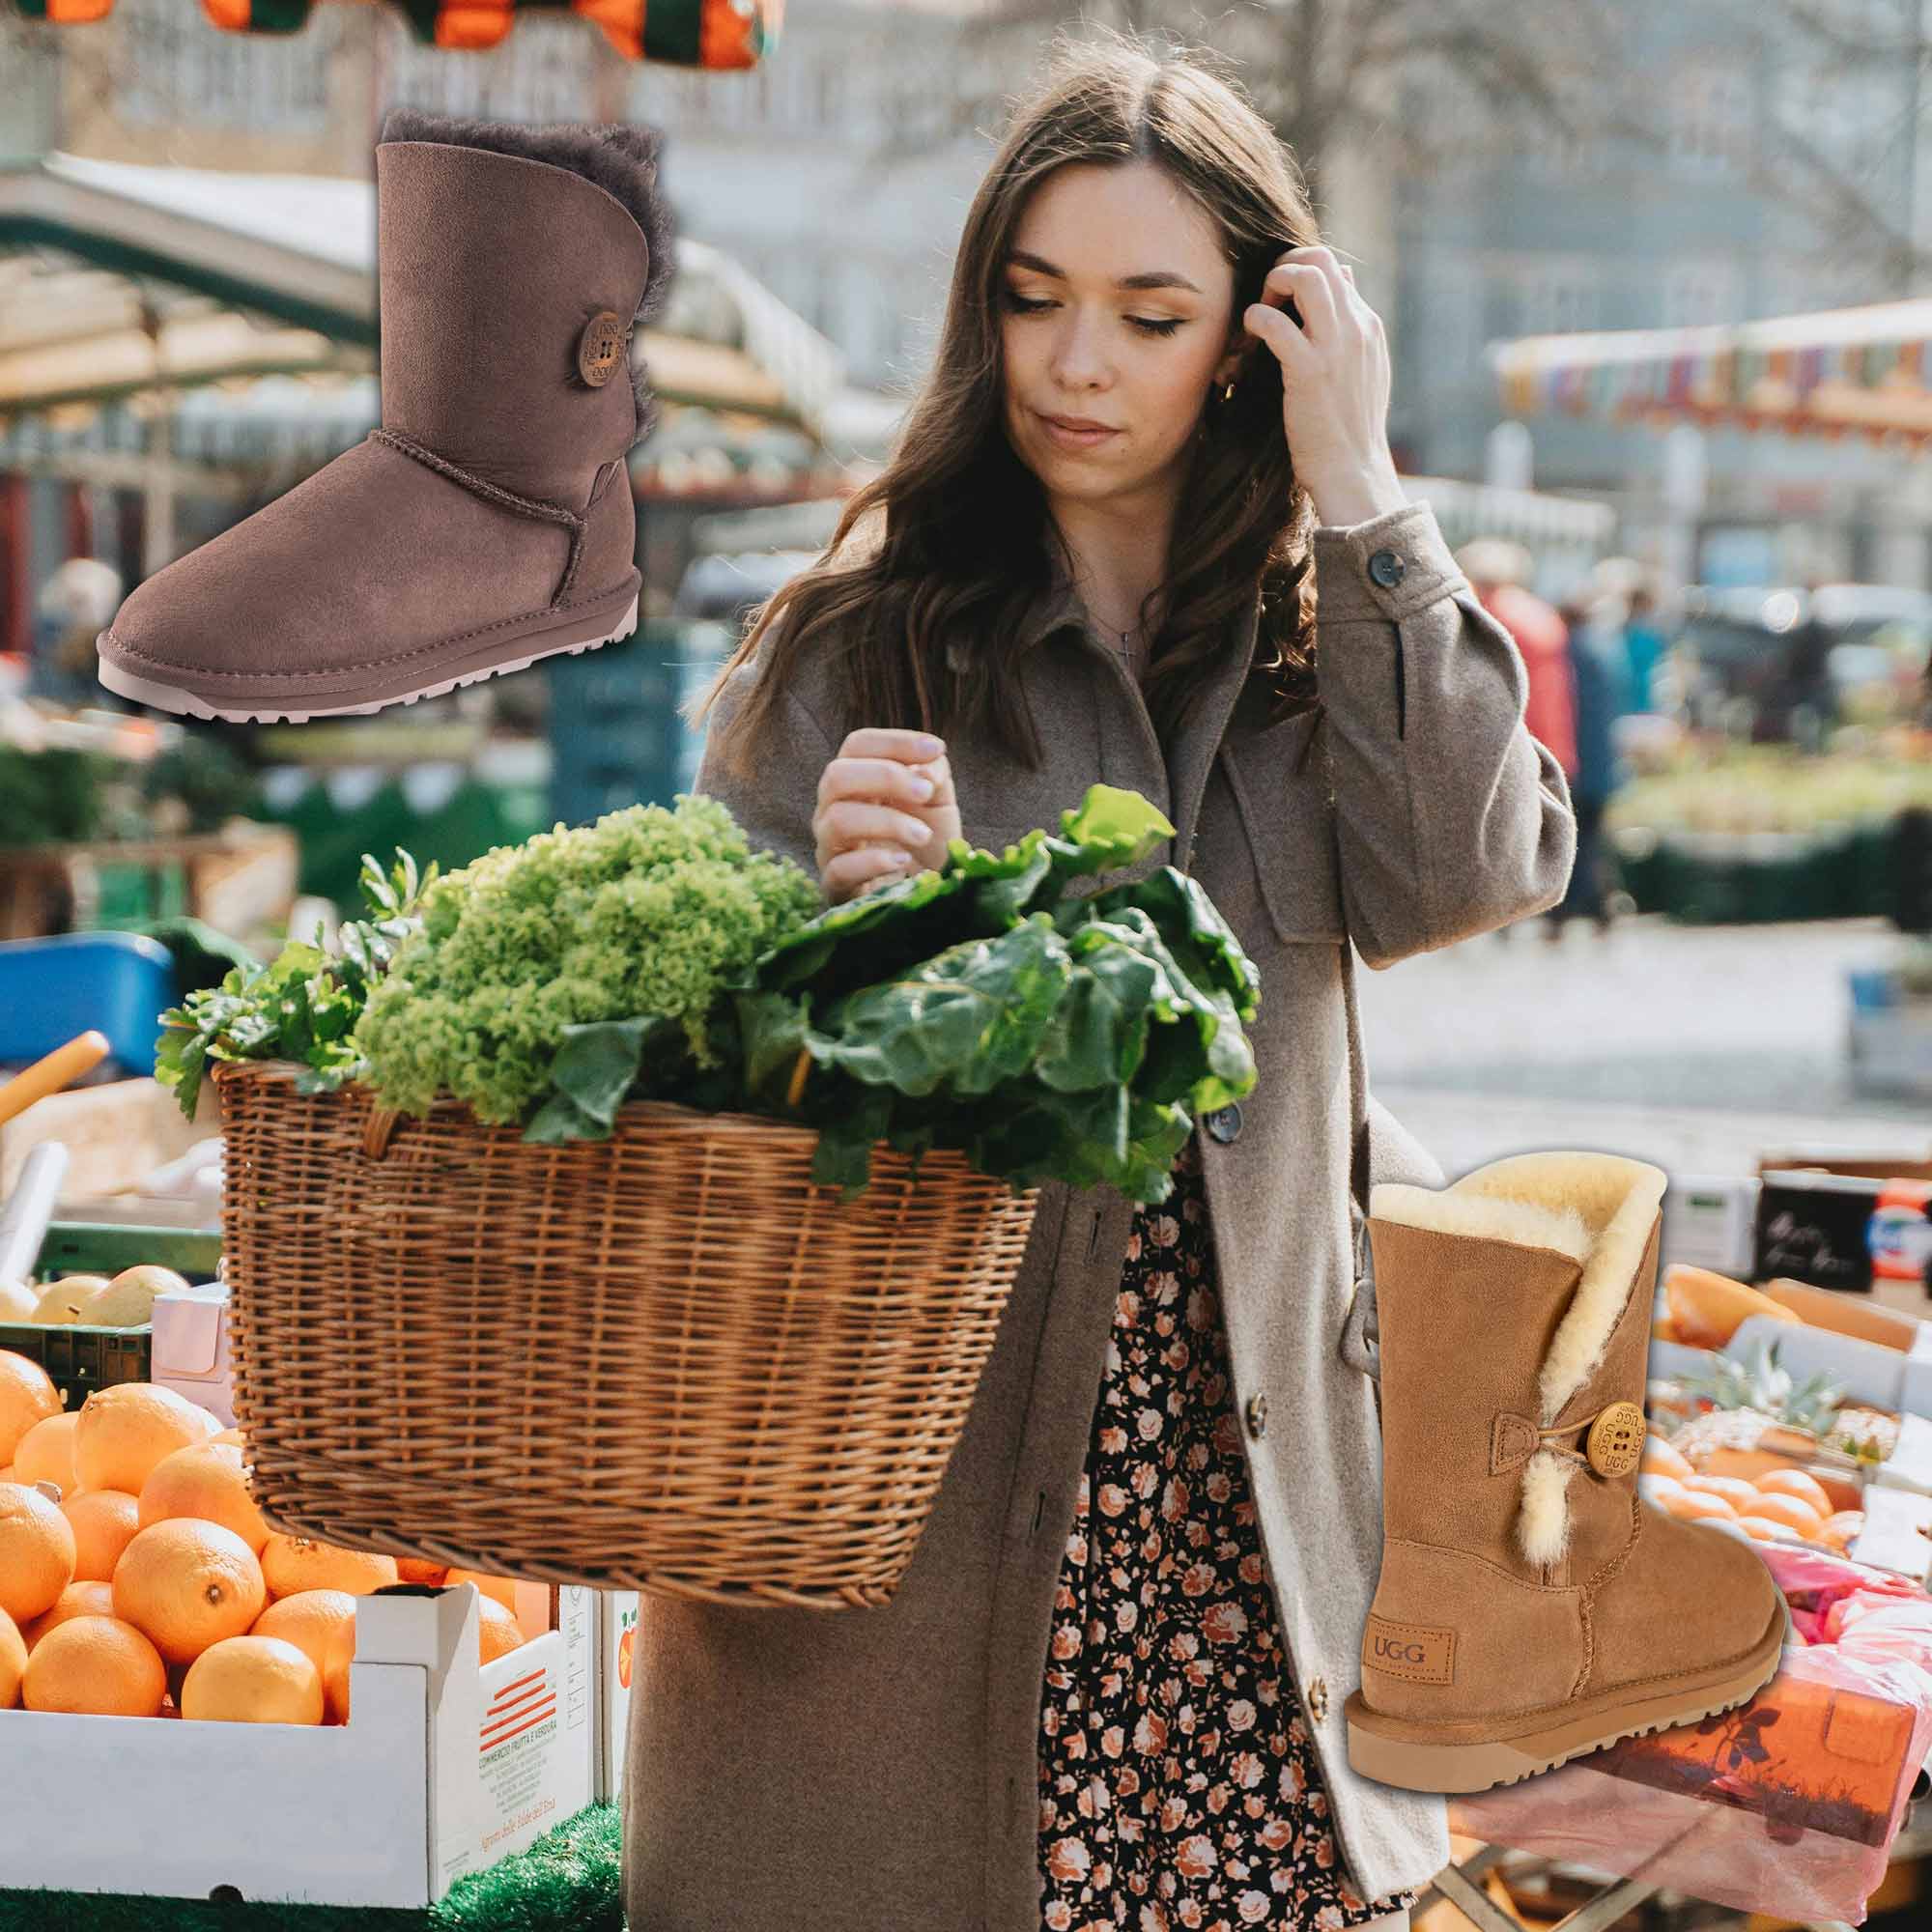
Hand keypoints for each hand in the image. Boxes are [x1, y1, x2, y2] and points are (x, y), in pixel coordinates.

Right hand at [813, 728, 961, 904]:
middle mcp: (833, 809)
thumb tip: (925, 768)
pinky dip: (872, 861)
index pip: (857, 746)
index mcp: (856, 783)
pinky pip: (840, 869)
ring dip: (887, 821)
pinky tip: (903, 860)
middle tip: (926, 792)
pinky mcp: (835, 887)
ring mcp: (830, 848)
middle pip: (836, 776)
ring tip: (923, 834)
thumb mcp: (939, 802)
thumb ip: (934, 775)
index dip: (894, 742)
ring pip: (837, 820)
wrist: (929, 894)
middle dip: (886, 777)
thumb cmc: (928, 843)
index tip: (937, 749)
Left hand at [1240, 244, 1402, 523]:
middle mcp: (1356, 327)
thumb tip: (1341, 290)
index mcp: (1367, 326)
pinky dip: (1254, 321)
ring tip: (1257, 319)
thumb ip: (1350, 334)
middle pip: (1321, 259)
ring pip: (1305, 275)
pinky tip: (1248, 342)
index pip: (1334, 270)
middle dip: (1283, 268)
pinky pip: (1275, 323)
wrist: (1353, 473)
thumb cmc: (1347, 431)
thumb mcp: (1361, 374)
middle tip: (1263, 301)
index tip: (1278, 306)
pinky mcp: (1310, 371)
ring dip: (1270, 286)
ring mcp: (1336, 347)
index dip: (1299, 278)